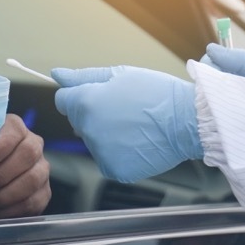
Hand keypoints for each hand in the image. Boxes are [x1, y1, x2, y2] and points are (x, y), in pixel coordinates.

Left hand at [0, 114, 50, 220]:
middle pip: (29, 152)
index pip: (15, 129)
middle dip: (2, 173)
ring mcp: (40, 169)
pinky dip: (11, 211)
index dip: (2, 145)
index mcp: (10, 129)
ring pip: (33, 179)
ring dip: (5, 195)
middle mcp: (30, 145)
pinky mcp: (42, 193)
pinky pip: (34, 202)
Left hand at [52, 65, 201, 183]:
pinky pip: (107, 159)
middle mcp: (88, 130)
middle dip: (94, 114)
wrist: (187, 120)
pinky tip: (137, 141)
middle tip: (124, 109)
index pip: (64, 101)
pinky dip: (119, 152)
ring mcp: (101, 153)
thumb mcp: (120, 74)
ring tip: (134, 125)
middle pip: (79, 121)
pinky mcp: (114, 169)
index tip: (101, 96)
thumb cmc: (156, 93)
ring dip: (107, 134)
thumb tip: (57, 74)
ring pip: (93, 141)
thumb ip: (84, 76)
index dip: (82, 95)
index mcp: (86, 103)